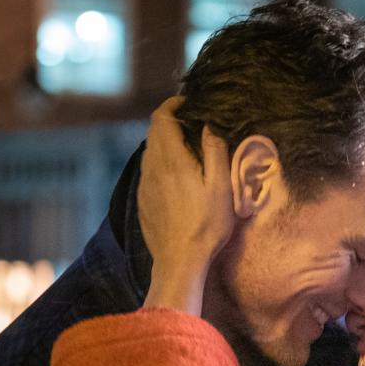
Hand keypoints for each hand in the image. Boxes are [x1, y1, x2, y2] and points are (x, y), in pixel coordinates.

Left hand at [138, 96, 234, 313]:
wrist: (179, 262)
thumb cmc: (205, 227)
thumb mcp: (221, 188)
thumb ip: (215, 152)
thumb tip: (210, 126)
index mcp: (172, 160)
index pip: (161, 117)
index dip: (173, 104)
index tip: (188, 103)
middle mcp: (153, 168)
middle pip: (153, 131)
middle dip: (169, 120)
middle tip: (190, 122)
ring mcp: (145, 185)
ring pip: (149, 151)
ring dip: (164, 142)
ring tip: (185, 147)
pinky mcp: (143, 201)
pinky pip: (148, 171)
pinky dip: (159, 163)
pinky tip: (176, 176)